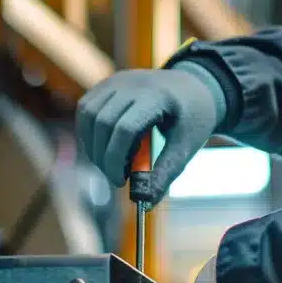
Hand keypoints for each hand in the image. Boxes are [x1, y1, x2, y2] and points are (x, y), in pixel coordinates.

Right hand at [75, 63, 226, 193]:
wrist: (194, 86)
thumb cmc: (193, 118)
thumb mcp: (186, 146)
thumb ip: (165, 172)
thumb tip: (145, 203)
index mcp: (157, 96)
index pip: (125, 128)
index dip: (116, 159)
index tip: (121, 182)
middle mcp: (132, 82)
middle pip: (102, 121)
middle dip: (103, 156)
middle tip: (116, 177)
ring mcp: (117, 79)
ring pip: (88, 114)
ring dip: (92, 145)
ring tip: (111, 163)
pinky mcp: (108, 83)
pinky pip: (86, 108)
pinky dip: (89, 132)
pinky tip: (105, 147)